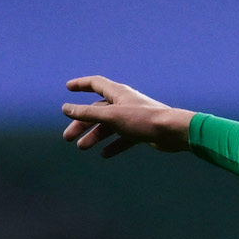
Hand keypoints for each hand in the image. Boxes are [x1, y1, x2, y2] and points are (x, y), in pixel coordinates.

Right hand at [61, 76, 194, 157]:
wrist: (173, 132)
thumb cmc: (143, 120)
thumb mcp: (111, 117)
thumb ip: (87, 113)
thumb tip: (65, 109)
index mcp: (118, 93)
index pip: (95, 84)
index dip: (81, 84)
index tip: (68, 88)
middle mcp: (124, 103)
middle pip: (98, 110)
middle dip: (82, 123)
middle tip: (68, 138)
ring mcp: (133, 117)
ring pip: (109, 125)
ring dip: (95, 136)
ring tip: (82, 147)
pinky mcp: (142, 131)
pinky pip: (123, 137)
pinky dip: (113, 145)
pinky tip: (105, 154)